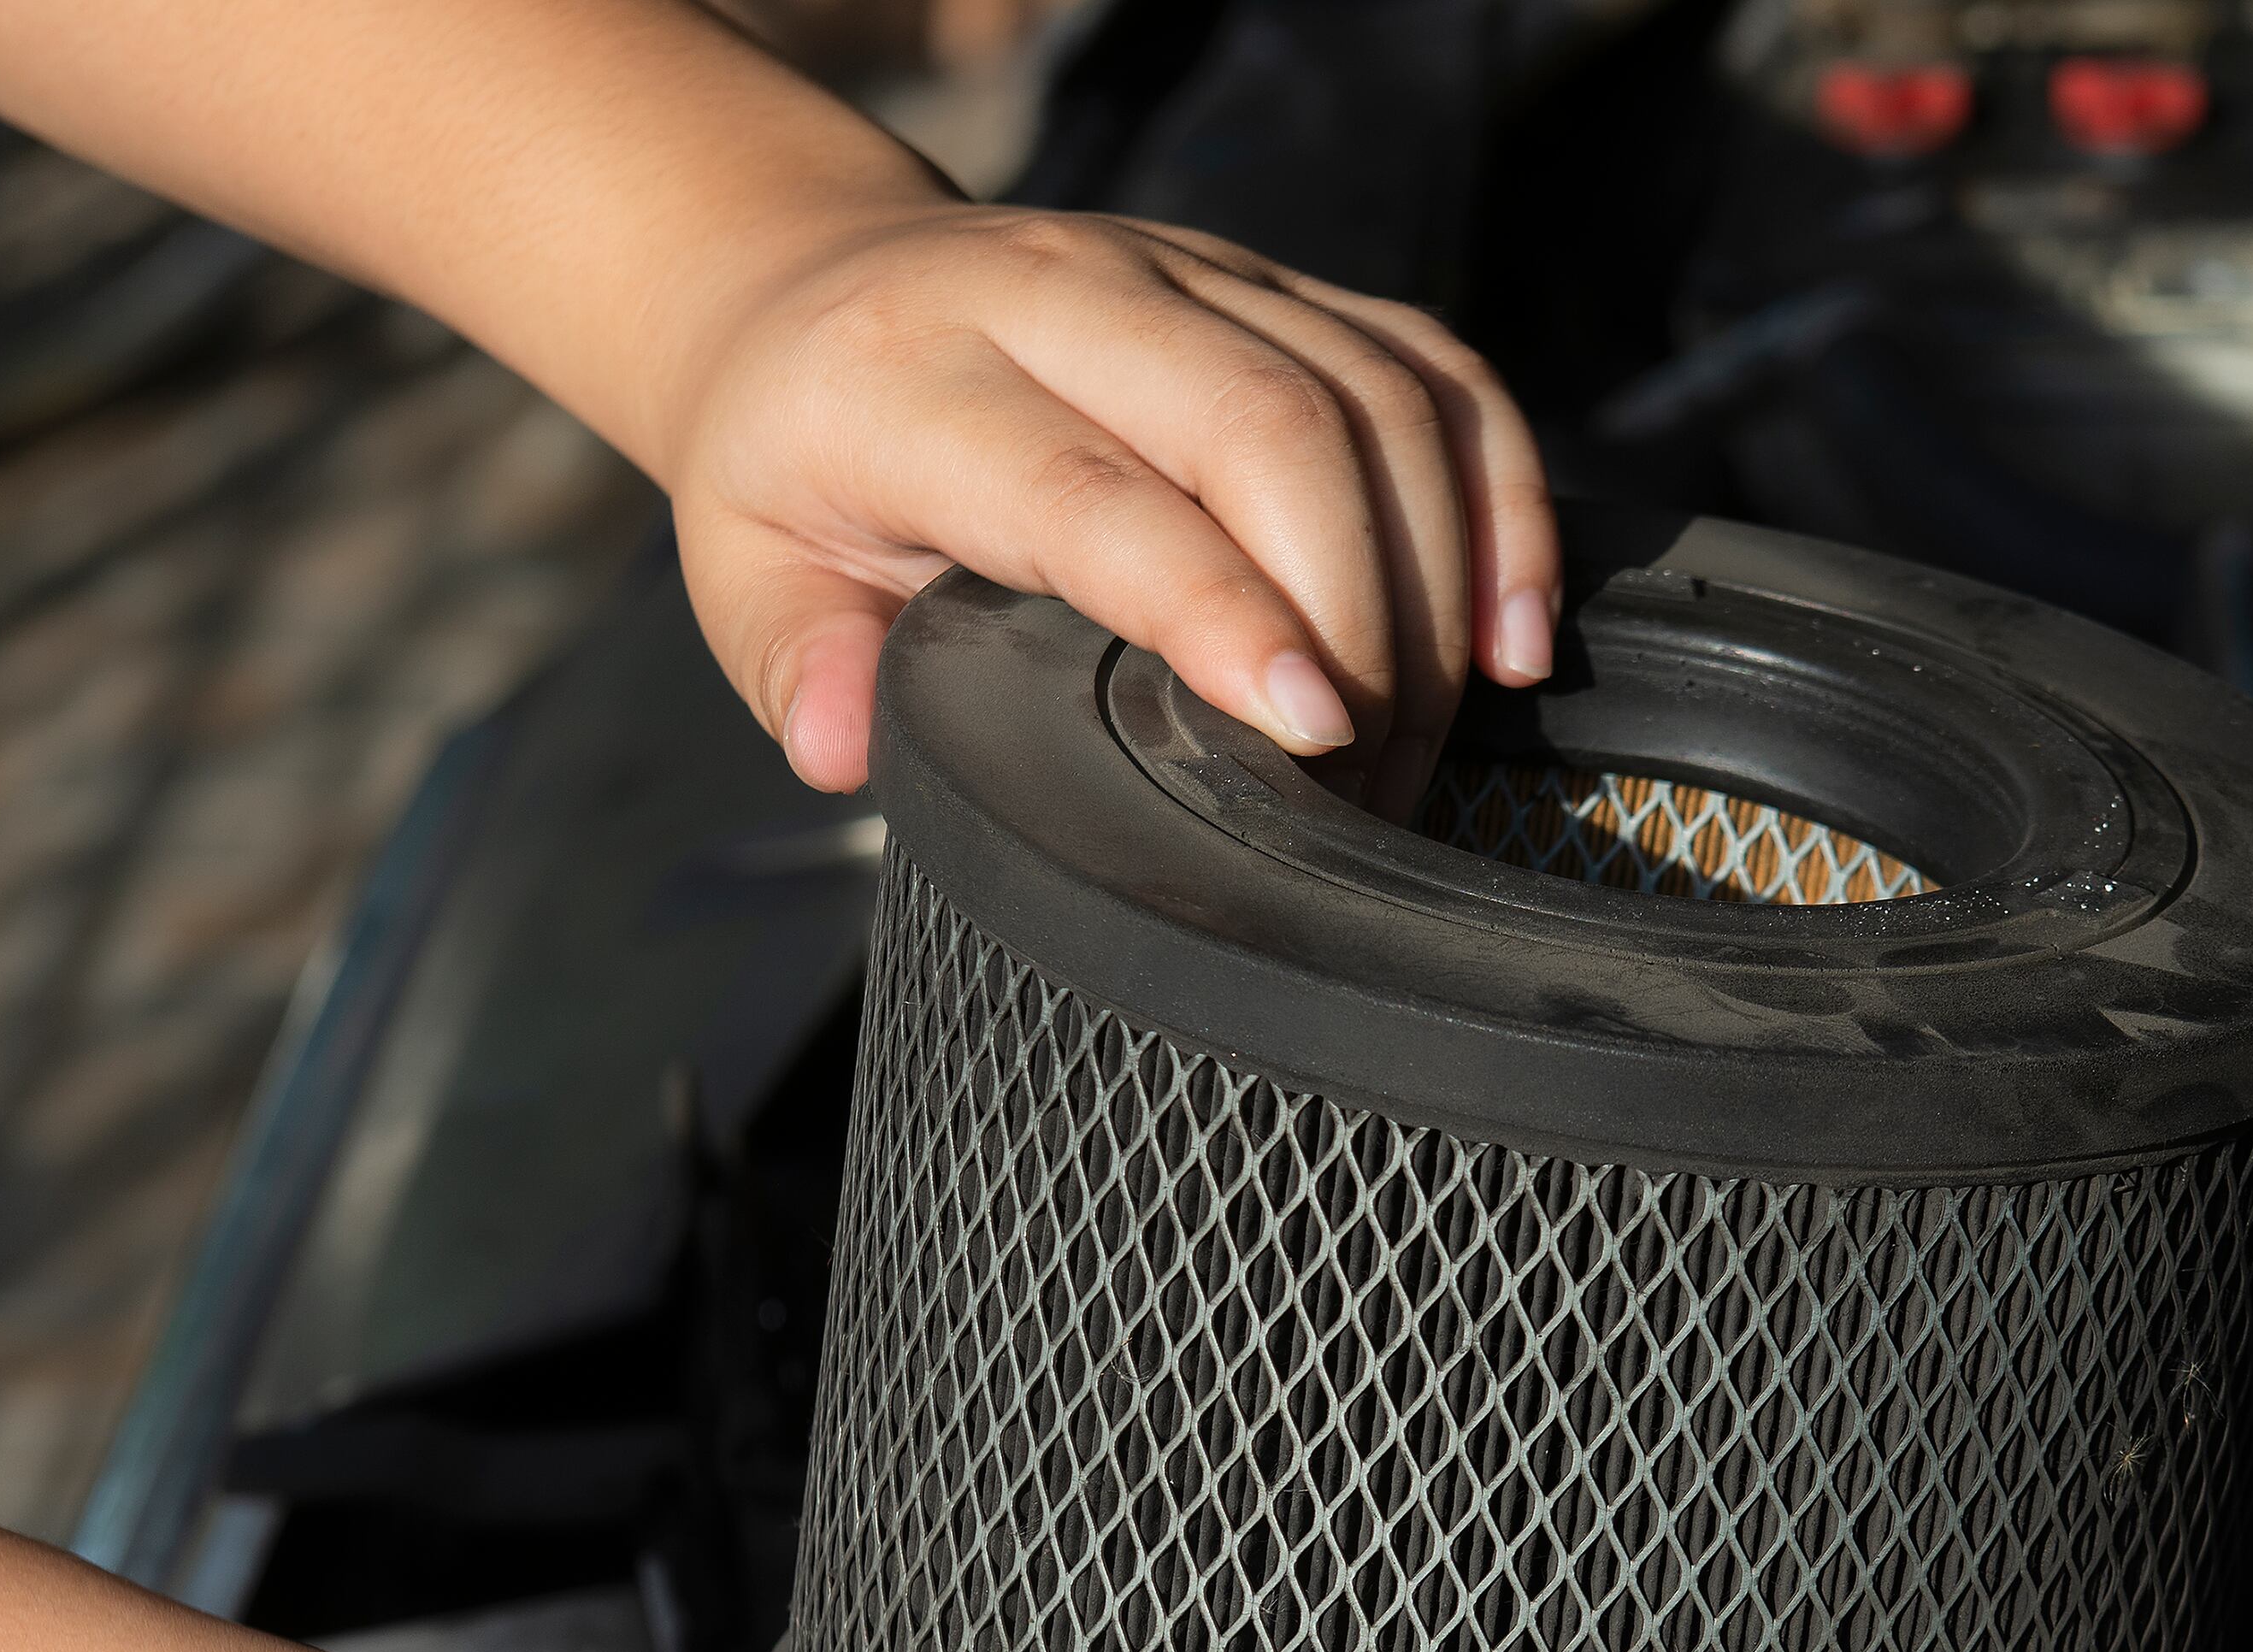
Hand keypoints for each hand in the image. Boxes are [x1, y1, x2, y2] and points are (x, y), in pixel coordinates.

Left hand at [658, 197, 1560, 817]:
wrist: (811, 287)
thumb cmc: (795, 462)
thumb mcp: (740, 570)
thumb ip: (797, 663)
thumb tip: (845, 747)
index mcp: (922, 373)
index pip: (1103, 490)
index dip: (1225, 609)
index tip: (1311, 732)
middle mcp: (1069, 294)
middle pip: (1276, 425)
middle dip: (1360, 615)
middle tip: (1366, 777)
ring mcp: (1189, 273)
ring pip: (1374, 394)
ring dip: (1438, 578)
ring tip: (1427, 737)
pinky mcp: (1275, 281)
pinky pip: (1431, 366)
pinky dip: (1497, 493)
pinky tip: (1512, 629)